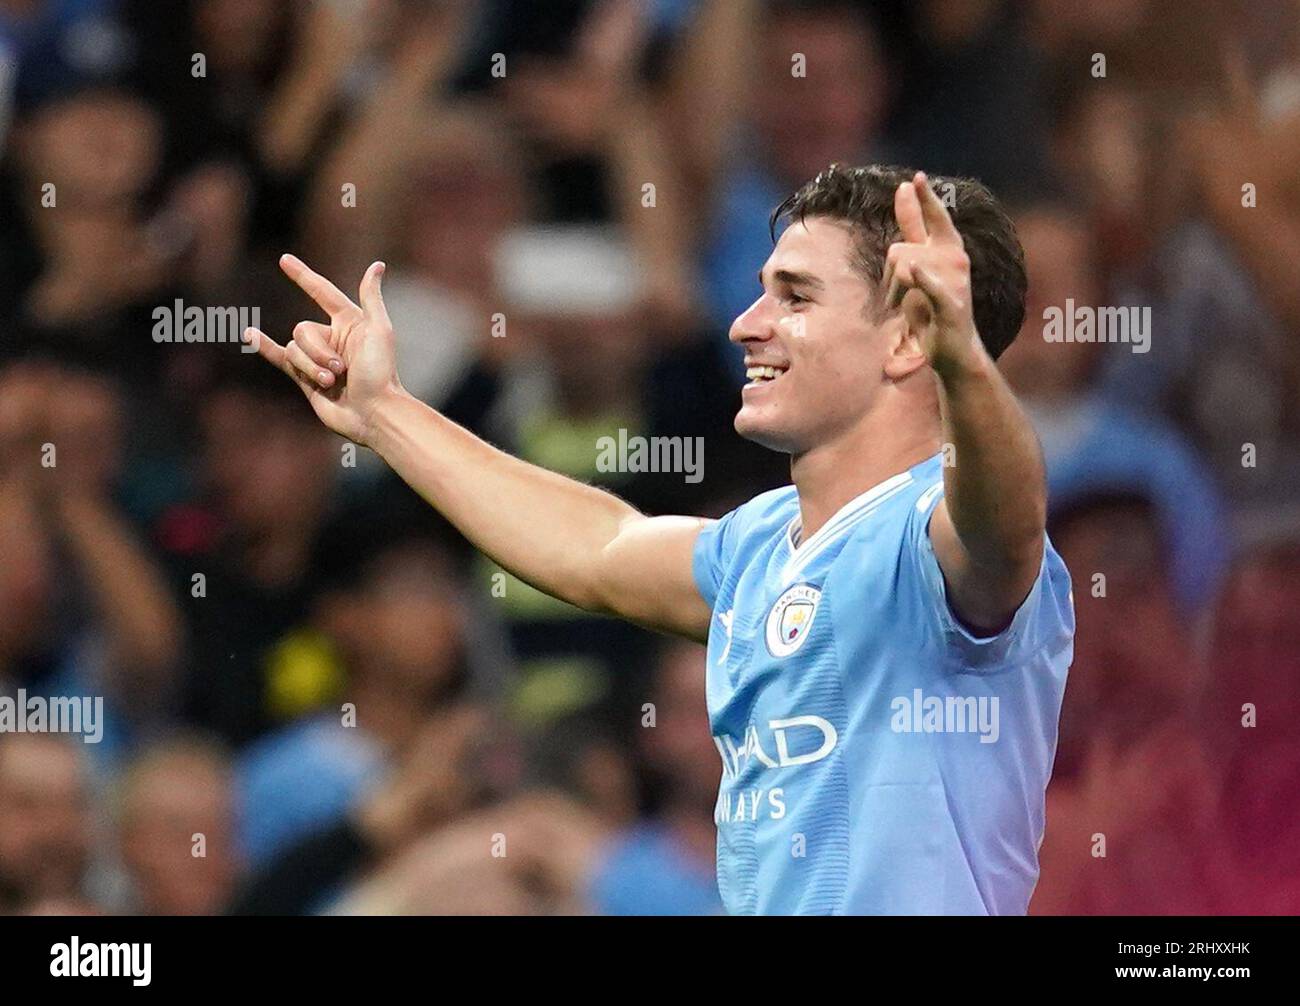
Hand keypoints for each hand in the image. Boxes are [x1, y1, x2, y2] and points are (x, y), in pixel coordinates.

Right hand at [246, 254, 404, 445]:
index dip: (303, 277)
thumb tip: (377, 265)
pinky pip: (280, 357)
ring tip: (333, 382)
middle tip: (342, 369)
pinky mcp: (305, 378)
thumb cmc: (381, 373)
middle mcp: (332, 338)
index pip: (322, 292)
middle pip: (303, 330)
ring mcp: (317, 358)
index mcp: (350, 323)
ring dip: (312, 366)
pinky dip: (263, 346)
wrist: (373, 413)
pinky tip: (249, 334)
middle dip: (319, 350)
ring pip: (294, 349)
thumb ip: (371, 298)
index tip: (284, 260)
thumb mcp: (379, 330)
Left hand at [881, 172, 982, 377]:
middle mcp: (956, 260)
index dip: (925, 199)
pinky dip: (922, 280)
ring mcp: (955, 282)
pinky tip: (915, 271)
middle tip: (901, 299)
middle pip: (898, 251)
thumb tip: (904, 187)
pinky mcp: (949, 305)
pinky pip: (929, 286)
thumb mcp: (919, 262)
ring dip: (893, 294)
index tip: (915, 178)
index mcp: (949, 249)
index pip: (936, 218)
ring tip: (908, 309)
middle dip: (889, 278)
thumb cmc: (933, 308)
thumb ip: (913, 226)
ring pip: (902, 268)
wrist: (954, 351)